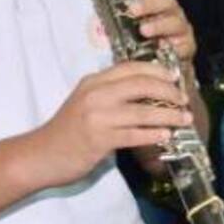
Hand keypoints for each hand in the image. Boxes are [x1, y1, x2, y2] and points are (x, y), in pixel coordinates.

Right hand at [33, 61, 191, 186]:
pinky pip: (134, 134)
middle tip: (184, 99)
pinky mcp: (99, 139)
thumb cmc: (68, 129)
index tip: (175, 77)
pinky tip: (166, 136)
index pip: (131, 67)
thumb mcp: (86, 101)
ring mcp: (97, 116)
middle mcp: (96, 94)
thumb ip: (111, 92)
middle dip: (168, 91)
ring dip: (168, 115)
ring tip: (184, 119)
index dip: (157, 71)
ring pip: (143, 111)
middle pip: (142, 85)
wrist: (39, 155)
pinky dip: (153, 134)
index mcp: (94, 81)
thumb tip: (148, 90)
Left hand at [121, 0, 195, 62]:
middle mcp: (170, 13)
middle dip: (149, 3)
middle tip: (132, 10)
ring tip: (144, 31)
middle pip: (166, 0)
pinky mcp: (188, 47)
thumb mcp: (128, 32)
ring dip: (159, 25)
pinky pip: (183, 45)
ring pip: (175, 22)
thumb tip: (93, 17)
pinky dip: (173, 46)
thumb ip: (118, 23)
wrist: (163, 68)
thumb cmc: (144, 46)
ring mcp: (181, 29)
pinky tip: (162, 48)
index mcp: (154, 4)